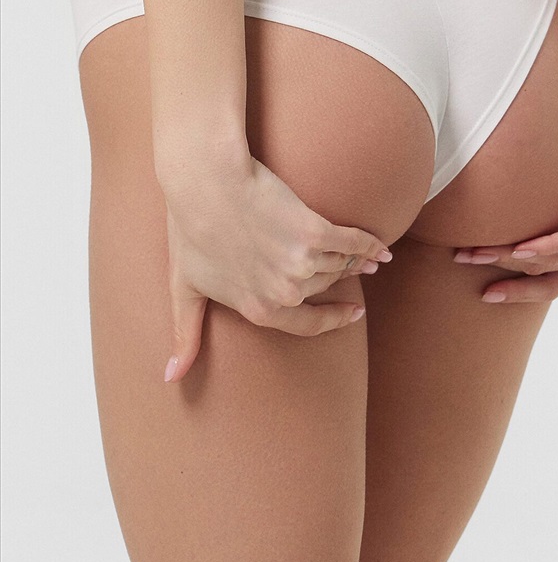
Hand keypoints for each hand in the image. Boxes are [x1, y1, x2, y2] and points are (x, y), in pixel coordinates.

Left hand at [160, 152, 392, 381]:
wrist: (206, 183)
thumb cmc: (190, 231)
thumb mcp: (183, 288)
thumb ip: (186, 334)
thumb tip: (171, 378)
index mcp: (259, 309)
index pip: (307, 325)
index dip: (332, 320)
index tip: (350, 312)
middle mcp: (285, 293)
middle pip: (323, 287)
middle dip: (336, 278)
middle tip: (352, 268)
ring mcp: (302, 264)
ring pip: (339, 265)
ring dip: (358, 262)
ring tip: (370, 257)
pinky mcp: (315, 233)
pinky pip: (353, 244)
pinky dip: (370, 245)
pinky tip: (381, 248)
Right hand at [452, 108, 557, 303]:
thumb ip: (543, 208)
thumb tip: (495, 205)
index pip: (550, 284)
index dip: (516, 292)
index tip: (482, 294)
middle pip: (546, 277)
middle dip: (501, 273)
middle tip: (462, 260)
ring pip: (554, 260)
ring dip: (510, 257)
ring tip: (476, 251)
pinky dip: (546, 247)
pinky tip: (520, 249)